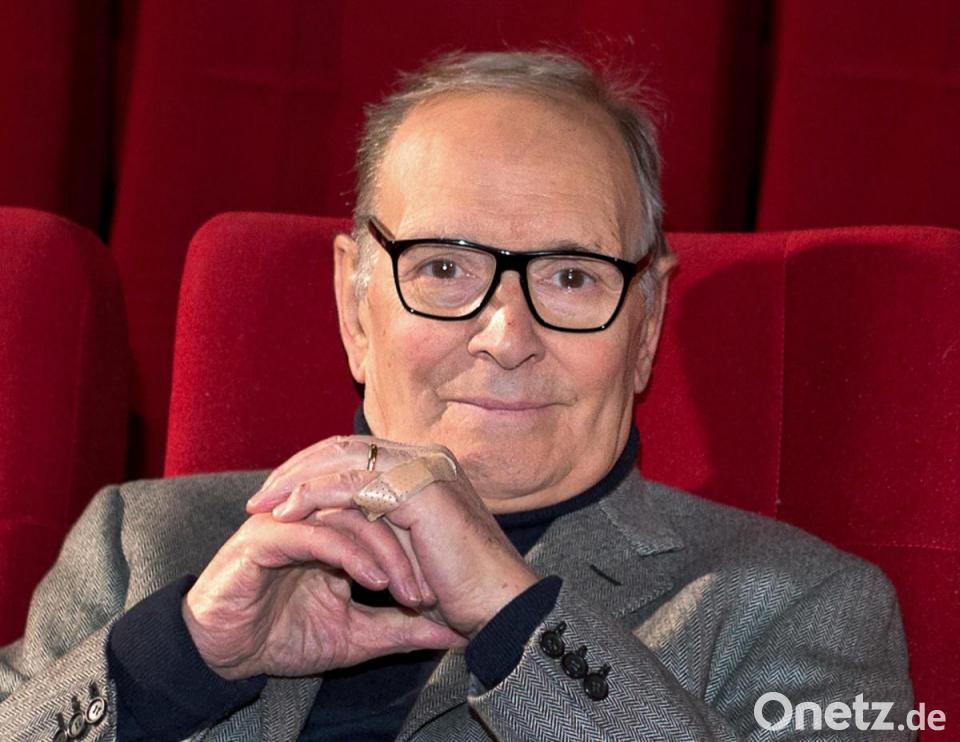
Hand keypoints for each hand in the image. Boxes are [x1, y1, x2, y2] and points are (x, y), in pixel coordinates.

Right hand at [182, 509, 465, 680]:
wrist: (221, 654)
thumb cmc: (283, 637)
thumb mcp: (357, 636)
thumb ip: (402, 629)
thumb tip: (455, 633)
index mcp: (336, 529)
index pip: (388, 518)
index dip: (420, 551)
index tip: (445, 593)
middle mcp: (315, 516)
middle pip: (375, 511)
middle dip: (409, 553)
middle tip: (430, 594)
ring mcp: (290, 521)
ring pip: (350, 517)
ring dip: (385, 553)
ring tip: (407, 591)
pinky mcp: (265, 537)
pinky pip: (315, 533)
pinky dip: (349, 554)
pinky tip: (373, 580)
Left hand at [247, 435, 539, 637]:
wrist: (501, 607)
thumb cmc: (463, 588)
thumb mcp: (410, 547)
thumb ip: (379, 524)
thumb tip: (334, 518)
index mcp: (428, 465)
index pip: (360, 451)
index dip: (315, 469)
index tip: (280, 495)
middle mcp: (427, 456)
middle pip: (345, 447)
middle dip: (297, 470)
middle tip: (260, 497)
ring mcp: (424, 468)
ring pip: (342, 459)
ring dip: (296, 481)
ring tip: (262, 506)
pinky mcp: (417, 490)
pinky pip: (351, 484)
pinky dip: (313, 496)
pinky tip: (286, 515)